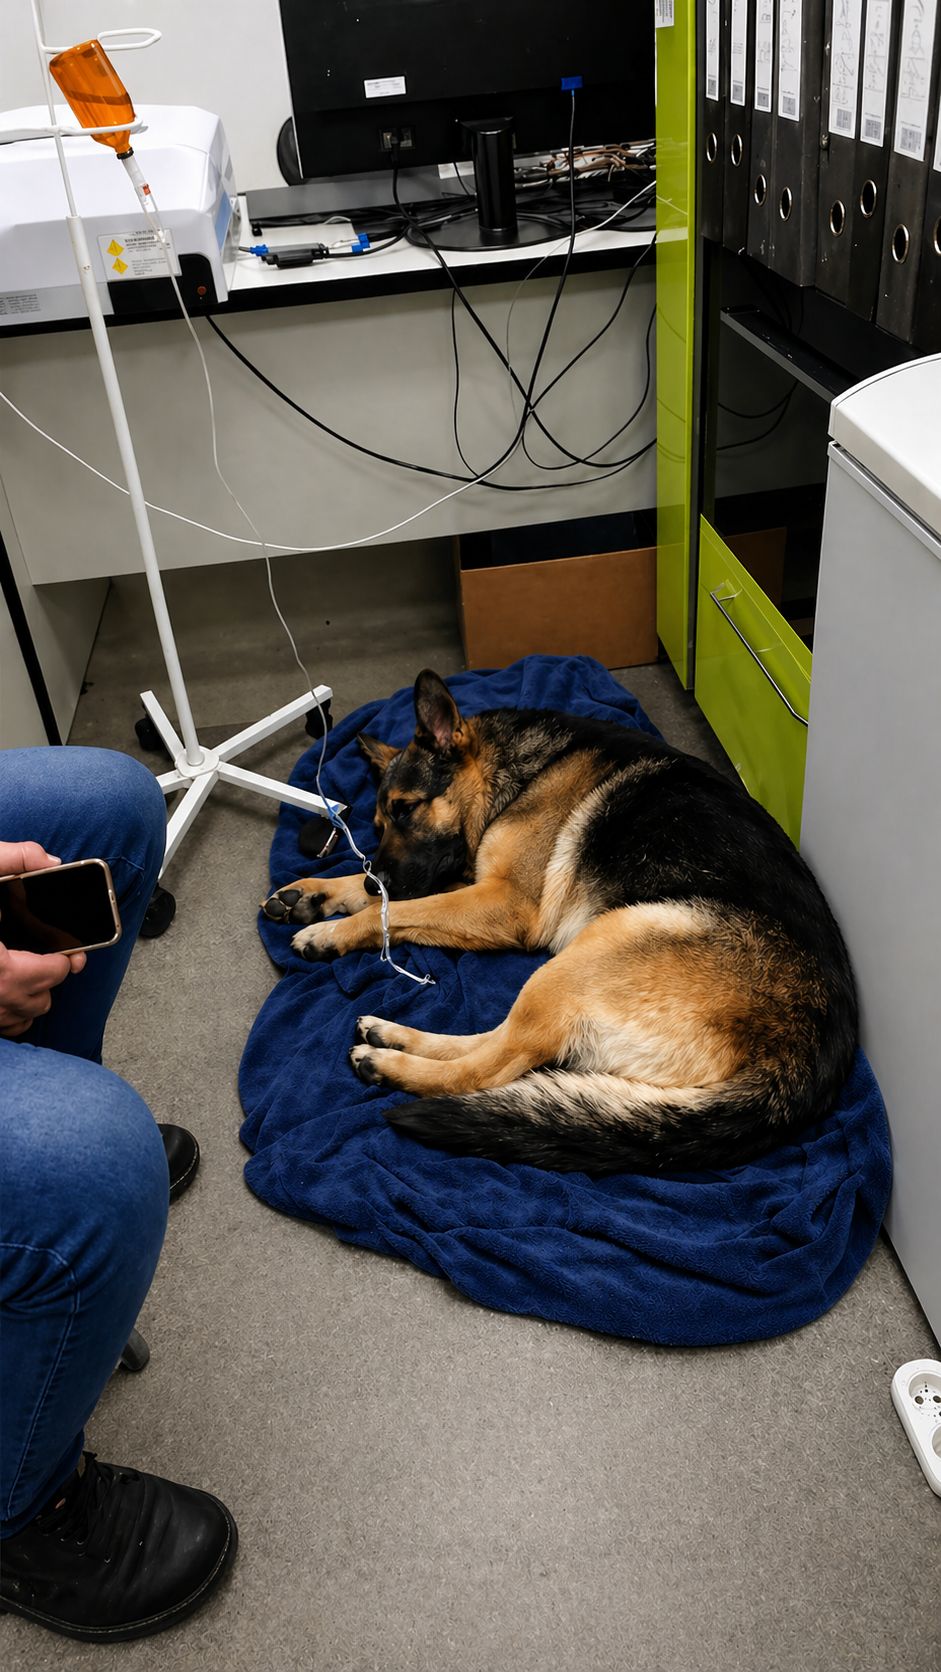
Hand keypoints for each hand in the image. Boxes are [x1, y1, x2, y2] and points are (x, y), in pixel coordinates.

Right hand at [0, 842, 84, 1036]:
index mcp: (0, 968)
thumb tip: (50, 861)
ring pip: (23, 1019)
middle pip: (42, 999)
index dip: (64, 959)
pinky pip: (5, 1028)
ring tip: (24, 972)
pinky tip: (5, 990)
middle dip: (47, 976)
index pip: (53, 973)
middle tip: (46, 956)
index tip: (69, 953)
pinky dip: (9, 1013)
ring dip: (29, 998)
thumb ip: (13, 858)